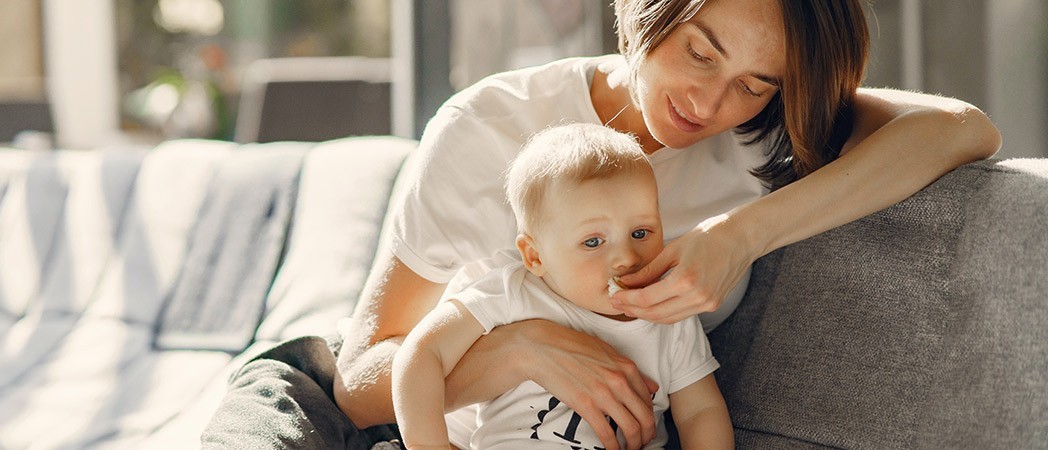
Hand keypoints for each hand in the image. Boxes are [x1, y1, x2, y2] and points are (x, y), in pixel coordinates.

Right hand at [509, 320, 659, 449]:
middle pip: (645, 417)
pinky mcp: (585, 405)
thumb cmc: (571, 346)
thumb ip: (630, 371)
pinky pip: (607, 433)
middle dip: (647, 435)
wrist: (542, 347)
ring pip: (631, 428)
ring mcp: (603, 394)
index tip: (645, 426)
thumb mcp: (607, 351)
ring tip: (630, 449)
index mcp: (626, 367)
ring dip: (634, 444)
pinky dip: (614, 447)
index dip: (649, 417)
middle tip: (643, 442)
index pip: (648, 400)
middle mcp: (619, 381)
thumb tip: (653, 387)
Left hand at [611, 213, 757, 323]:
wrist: (741, 238)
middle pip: (656, 314)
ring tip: (631, 304)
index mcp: (686, 280)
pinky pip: (681, 314)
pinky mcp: (712, 305)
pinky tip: (652, 303)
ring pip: (668, 318)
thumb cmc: (708, 236)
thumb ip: (648, 271)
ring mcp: (706, 303)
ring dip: (647, 314)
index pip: (647, 298)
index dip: (627, 299)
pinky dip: (664, 311)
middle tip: (618, 301)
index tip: (614, 295)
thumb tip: (626, 283)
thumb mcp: (673, 249)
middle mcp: (698, 296)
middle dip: (633, 310)